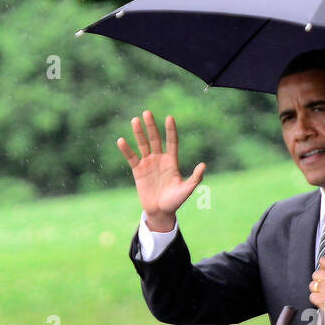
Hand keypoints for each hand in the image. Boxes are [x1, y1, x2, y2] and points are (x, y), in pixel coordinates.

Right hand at [117, 111, 204, 230]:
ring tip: (135, 120)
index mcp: (172, 162)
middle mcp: (160, 159)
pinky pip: (131, 158)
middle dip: (151, 126)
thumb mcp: (186, 190)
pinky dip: (126, 150)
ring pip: (143, 145)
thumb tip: (203, 165)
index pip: (171, 142)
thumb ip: (195, 178)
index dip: (170, 130)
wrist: (160, 211)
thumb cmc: (175, 201)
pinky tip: (121, 140)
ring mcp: (148, 164)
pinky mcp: (138, 171)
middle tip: (147, 112)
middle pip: (155, 139)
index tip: (169, 117)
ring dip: (139, 133)